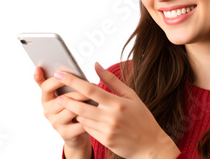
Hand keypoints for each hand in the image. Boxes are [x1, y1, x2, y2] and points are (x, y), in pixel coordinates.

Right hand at [33, 66, 90, 149]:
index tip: (62, 72)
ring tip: (97, 98)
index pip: (45, 86)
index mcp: (46, 99)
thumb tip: (45, 65)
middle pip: (63, 97)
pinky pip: (79, 123)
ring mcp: (55, 123)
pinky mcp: (65, 134)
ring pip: (72, 109)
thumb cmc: (74, 109)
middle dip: (79, 90)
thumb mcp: (65, 94)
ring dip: (86, 103)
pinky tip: (97, 113)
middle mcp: (47, 111)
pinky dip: (89, 117)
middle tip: (92, 84)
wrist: (77, 134)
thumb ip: (58, 82)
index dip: (55, 79)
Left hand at [54, 62, 180, 158]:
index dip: (73, 81)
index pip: (90, 89)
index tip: (61, 74)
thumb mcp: (131, 95)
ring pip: (82, 118)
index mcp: (117, 103)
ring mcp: (106, 130)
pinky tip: (87, 117)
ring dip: (76, 111)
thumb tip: (96, 65)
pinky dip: (84, 121)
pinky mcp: (104, 141)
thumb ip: (112, 80)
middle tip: (58, 94)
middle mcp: (111, 117)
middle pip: (80, 106)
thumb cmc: (142, 118)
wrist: (150, 145)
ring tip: (75, 105)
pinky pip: (87, 129)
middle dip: (66, 100)